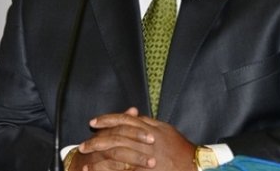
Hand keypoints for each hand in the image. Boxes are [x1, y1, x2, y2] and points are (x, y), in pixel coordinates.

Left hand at [75, 107, 196, 170]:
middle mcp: (147, 142)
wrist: (195, 165)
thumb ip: (147, 122)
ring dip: (100, 158)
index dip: (107, 120)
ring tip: (87, 162)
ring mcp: (146, 158)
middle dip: (98, 141)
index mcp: (150, 129)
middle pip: (117, 137)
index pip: (124, 120)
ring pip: (118, 155)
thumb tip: (133, 115)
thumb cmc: (180, 148)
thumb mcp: (165, 129)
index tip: (94, 122)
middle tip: (84, 145)